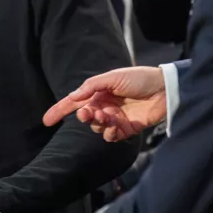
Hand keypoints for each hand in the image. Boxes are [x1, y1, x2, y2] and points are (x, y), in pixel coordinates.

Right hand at [43, 66, 166, 141]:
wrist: (165, 89)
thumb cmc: (139, 78)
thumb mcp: (113, 77)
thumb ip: (91, 85)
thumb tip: (74, 96)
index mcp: (98, 92)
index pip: (74, 102)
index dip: (59, 111)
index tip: (47, 121)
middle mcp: (104, 106)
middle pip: (85, 117)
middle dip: (84, 116)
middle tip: (87, 114)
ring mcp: (115, 118)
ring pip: (97, 128)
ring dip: (98, 123)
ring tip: (107, 117)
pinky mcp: (127, 129)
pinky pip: (111, 136)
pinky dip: (110, 134)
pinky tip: (114, 127)